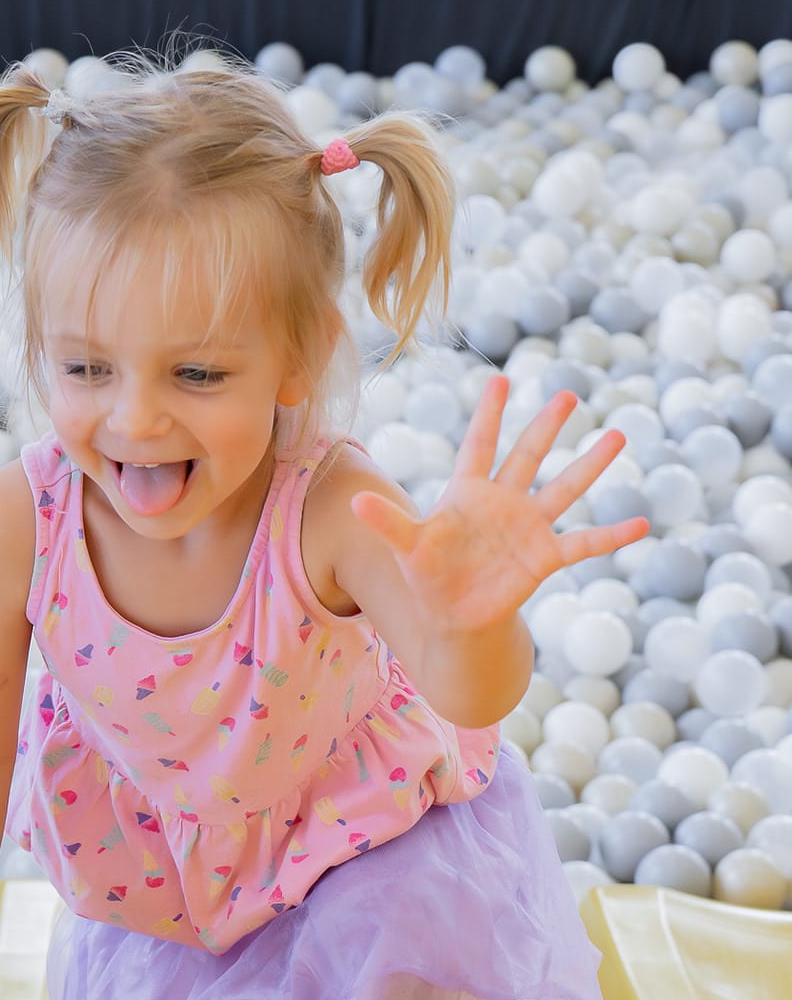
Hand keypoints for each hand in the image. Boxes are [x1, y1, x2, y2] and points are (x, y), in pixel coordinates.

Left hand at [351, 375, 649, 631]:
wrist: (453, 618)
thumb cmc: (428, 578)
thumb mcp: (407, 548)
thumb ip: (387, 522)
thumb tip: (356, 500)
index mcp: (468, 494)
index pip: (479, 445)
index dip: (489, 415)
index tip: (500, 381)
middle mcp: (503, 503)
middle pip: (529, 456)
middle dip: (547, 426)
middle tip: (568, 393)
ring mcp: (528, 528)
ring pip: (564, 489)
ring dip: (590, 465)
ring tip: (618, 437)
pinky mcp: (544, 558)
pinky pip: (584, 543)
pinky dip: (612, 535)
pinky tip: (642, 524)